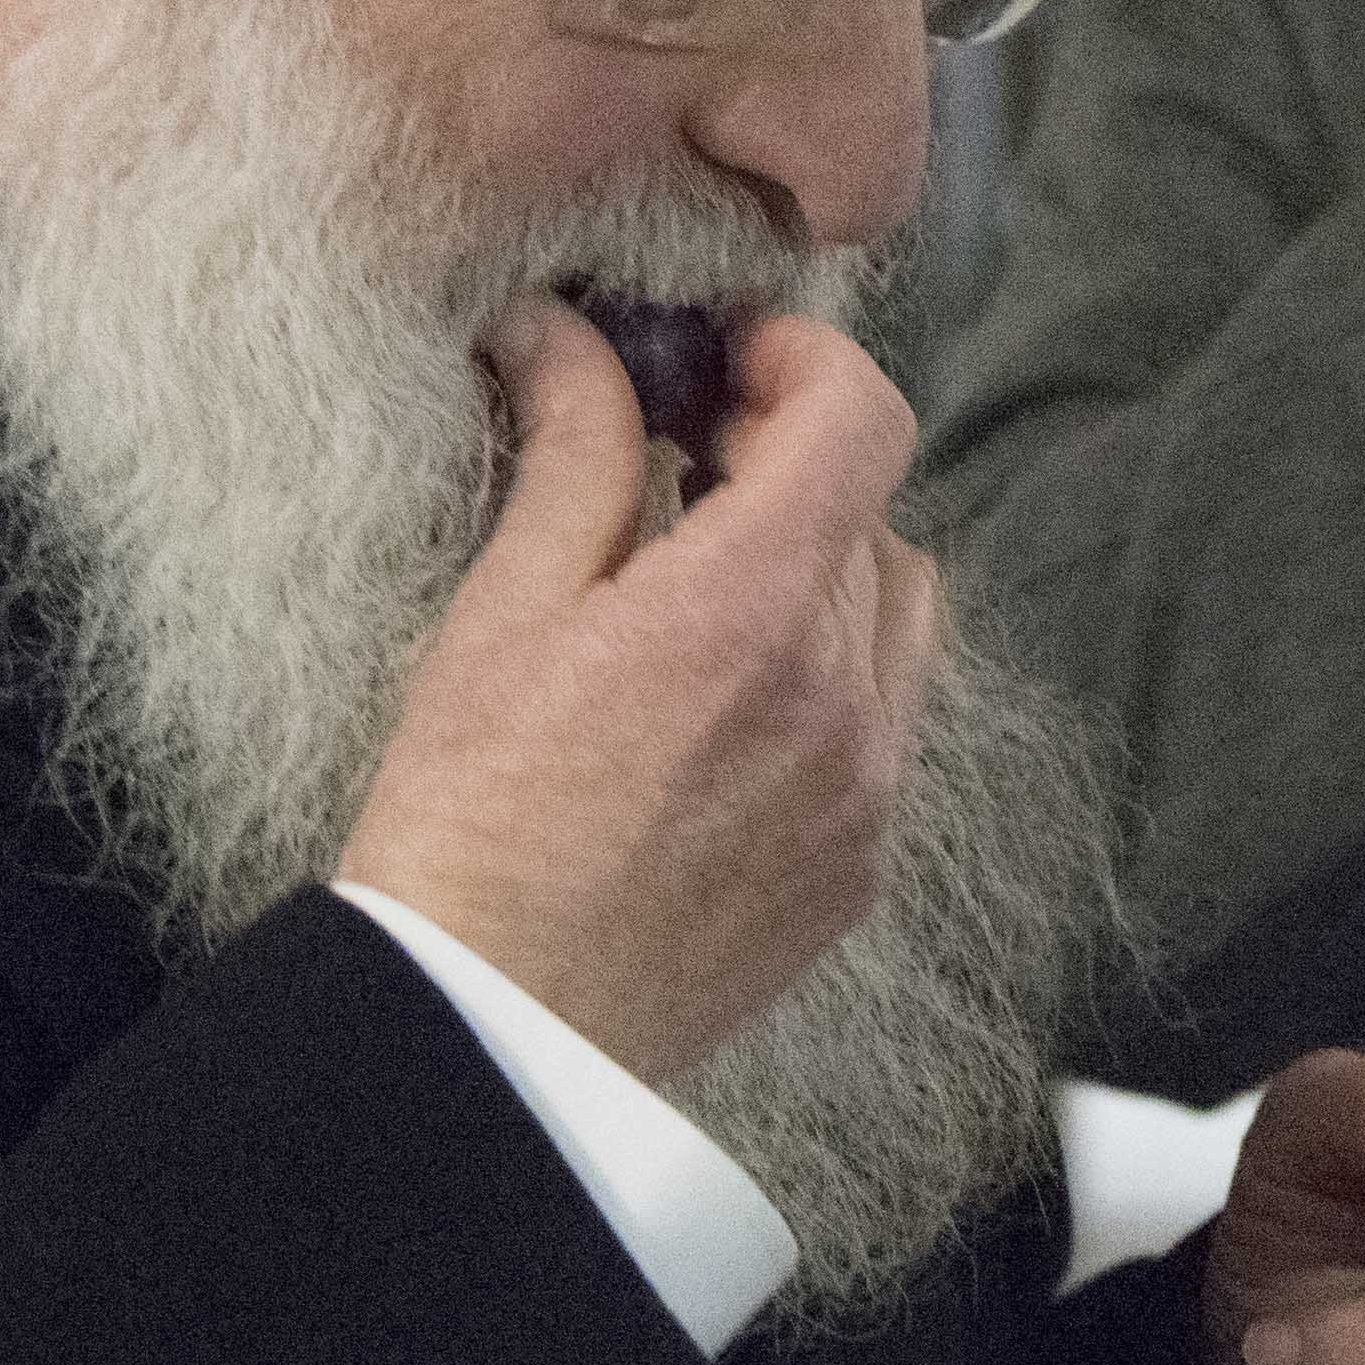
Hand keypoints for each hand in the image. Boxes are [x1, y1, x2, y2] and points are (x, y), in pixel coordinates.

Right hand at [337, 298, 940, 1084]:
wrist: (492, 1032)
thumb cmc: (468, 821)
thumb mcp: (503, 612)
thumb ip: (574, 454)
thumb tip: (570, 333)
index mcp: (753, 612)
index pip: (864, 420)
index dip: (806, 362)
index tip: (730, 366)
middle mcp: (844, 698)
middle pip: (872, 513)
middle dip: (786, 465)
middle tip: (681, 467)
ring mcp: (868, 791)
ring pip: (896, 615)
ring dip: (824, 570)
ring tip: (707, 587)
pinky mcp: (862, 865)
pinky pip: (887, 724)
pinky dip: (828, 677)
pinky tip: (722, 705)